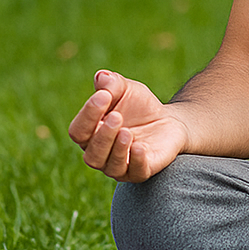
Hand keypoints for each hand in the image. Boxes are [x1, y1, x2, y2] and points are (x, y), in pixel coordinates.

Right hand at [68, 70, 189, 181]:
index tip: (103, 95)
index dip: (88, 114)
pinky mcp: (141, 171)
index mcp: (90, 135)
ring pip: (109, 165)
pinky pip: (135, 172)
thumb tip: (101, 77)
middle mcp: (100, 154)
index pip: (78, 131)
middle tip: (117, 116)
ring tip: (127, 132)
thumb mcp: (128, 89)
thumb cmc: (140, 106)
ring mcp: (120, 166)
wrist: (170, 121)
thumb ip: (113, 84)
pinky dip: (135, 161)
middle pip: (91, 153)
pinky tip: (139, 147)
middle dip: (103, 135)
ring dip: (116, 149)